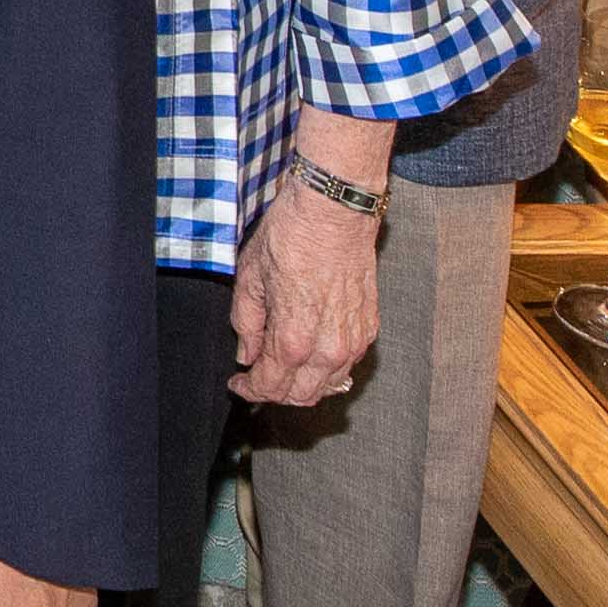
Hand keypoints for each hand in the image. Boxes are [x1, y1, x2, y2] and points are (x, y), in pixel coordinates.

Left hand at [231, 179, 382, 408]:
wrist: (334, 211)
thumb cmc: (292, 236)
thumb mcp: (250, 280)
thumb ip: (247, 324)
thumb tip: (247, 352)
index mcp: (293, 338)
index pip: (270, 386)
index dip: (249, 390)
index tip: (238, 383)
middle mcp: (327, 347)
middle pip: (301, 395)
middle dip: (274, 392)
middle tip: (257, 378)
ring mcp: (353, 339)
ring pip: (328, 385)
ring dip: (303, 384)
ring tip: (283, 368)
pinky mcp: (369, 327)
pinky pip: (348, 364)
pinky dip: (327, 369)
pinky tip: (311, 355)